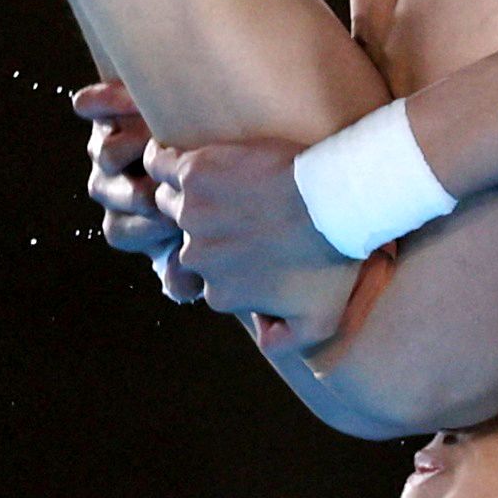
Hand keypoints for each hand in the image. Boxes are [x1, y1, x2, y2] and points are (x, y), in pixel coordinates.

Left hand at [70, 80, 202, 302]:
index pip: (123, 231)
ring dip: (137, 149)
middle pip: (111, 192)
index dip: (151, 227)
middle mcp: (109, 186)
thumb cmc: (216, 200)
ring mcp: (104, 146)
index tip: (181, 221)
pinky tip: (139, 101)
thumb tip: (180, 290)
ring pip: (105, 154)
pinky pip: (90, 106)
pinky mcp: (104, 108)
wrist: (214, 137)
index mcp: (123, 223)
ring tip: (174, 144)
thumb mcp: (206, 236)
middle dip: (145, 192)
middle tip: (180, 185)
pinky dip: (106, 102)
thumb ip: (192, 265)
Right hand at [145, 138, 360, 351]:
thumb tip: (263, 340)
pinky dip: (161, 160)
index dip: (229, 259)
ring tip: (208, 182)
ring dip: (184, 194)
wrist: (336, 201)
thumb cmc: (333, 260)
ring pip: (171, 202)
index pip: (210, 278)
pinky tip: (175, 156)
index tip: (252, 242)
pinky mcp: (194, 175)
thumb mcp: (319, 319)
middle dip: (208, 227)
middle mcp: (197, 258)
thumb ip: (286, 340)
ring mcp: (192, 214)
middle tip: (240, 208)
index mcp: (220, 292)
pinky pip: (161, 165)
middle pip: (189, 240)